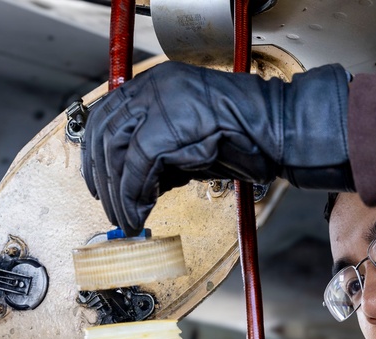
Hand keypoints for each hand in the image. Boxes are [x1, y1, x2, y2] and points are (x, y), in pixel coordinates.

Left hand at [80, 61, 354, 235]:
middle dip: (101, 177)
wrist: (279, 130)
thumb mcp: (196, 137)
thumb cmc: (249, 136)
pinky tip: (138, 214)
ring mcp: (158, 106)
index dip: (96, 152)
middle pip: (103, 134)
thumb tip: (136, 183)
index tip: (98, 179)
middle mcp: (153, 88)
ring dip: (116, 194)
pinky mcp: (165, 131)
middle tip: (109, 206)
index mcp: (158, 83)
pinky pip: (135, 170)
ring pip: (115, 153)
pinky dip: (133, 197)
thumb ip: (163, 152)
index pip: (108, 115)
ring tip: (126, 218)